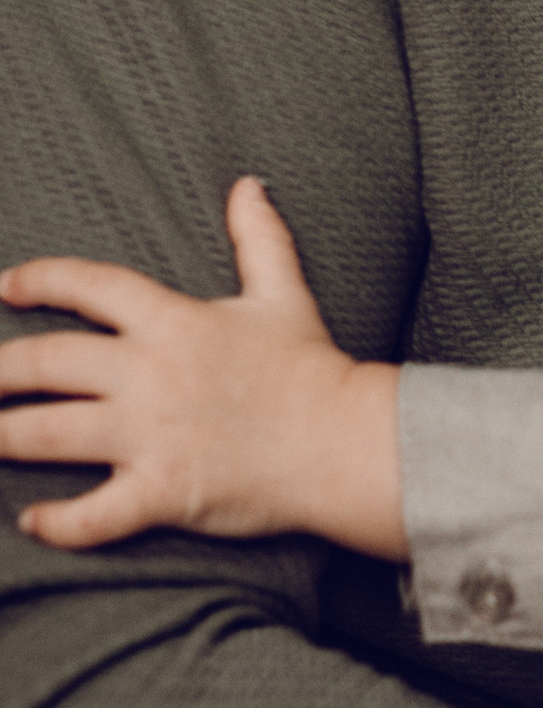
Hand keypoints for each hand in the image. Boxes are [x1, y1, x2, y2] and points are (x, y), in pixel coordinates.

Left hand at [0, 178, 405, 557]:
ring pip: (48, 434)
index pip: (90, 286)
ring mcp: (150, 435)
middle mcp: (149, 374)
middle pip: (45, 361)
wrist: (344, 442)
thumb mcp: (284, 293)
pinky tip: (33, 520)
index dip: (40, 279)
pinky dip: (57, 522)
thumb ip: (259, 237)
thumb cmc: (312, 370)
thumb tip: (248, 185)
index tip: (7, 286)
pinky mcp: (161, 492)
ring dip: (3, 436)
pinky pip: (93, 514)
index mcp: (173, 322)